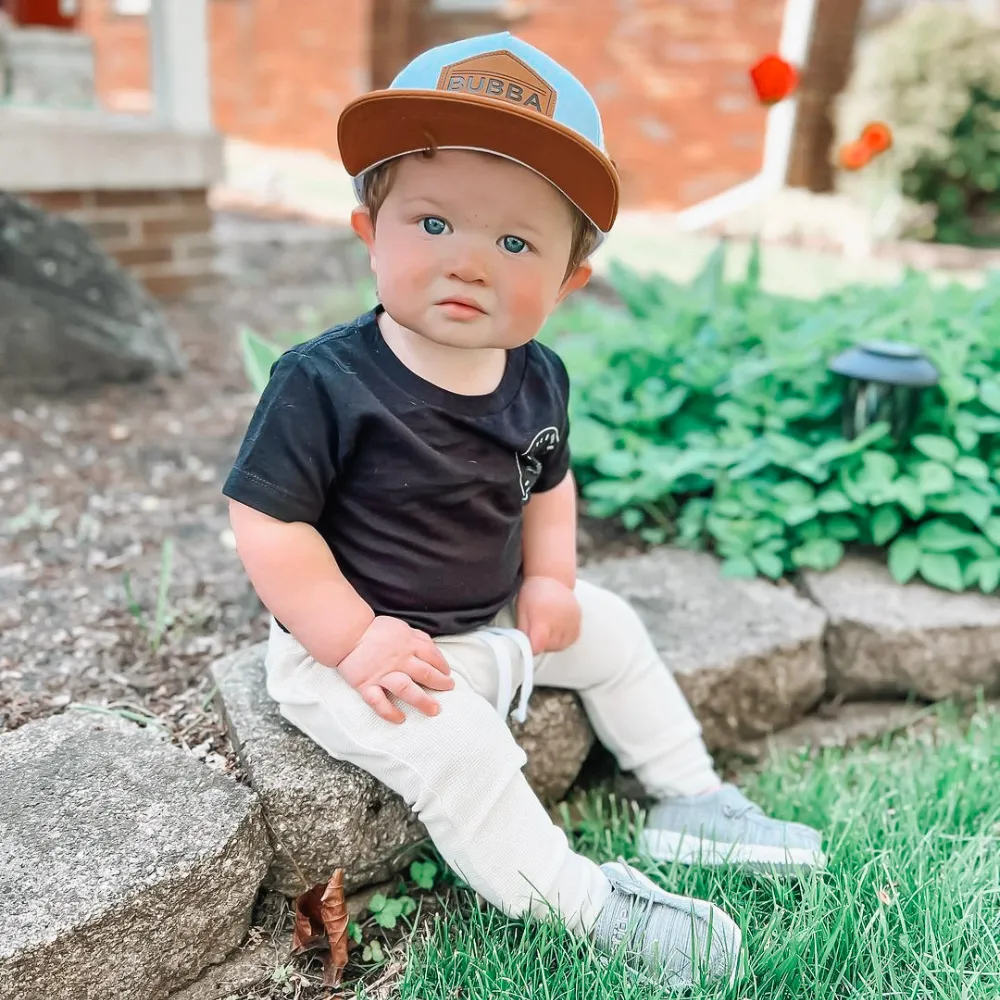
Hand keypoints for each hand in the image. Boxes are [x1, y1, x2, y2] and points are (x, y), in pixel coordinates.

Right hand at [336, 616, 454, 723]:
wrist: (347, 634)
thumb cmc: (375, 630)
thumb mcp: (401, 627)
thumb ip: (417, 637)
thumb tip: (432, 648)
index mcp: (408, 644)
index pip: (432, 656)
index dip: (442, 666)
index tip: (447, 674)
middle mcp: (399, 661)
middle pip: (425, 673)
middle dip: (440, 683)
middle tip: (448, 689)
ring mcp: (383, 674)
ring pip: (406, 689)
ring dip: (422, 701)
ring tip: (434, 710)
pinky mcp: (367, 685)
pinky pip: (379, 702)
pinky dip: (389, 712)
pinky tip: (400, 719)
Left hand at [516, 575, 580, 654]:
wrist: (552, 577)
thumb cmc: (533, 593)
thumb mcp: (521, 611)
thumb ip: (523, 632)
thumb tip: (522, 649)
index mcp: (543, 619)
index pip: (537, 647)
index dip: (530, 648)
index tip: (526, 642)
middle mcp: (560, 622)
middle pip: (548, 647)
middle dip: (540, 644)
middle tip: (535, 631)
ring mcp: (572, 622)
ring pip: (560, 646)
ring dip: (551, 643)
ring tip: (545, 628)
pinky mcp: (578, 622)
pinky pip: (570, 640)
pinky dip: (562, 639)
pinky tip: (555, 628)